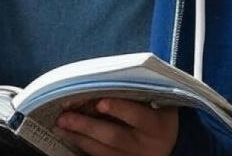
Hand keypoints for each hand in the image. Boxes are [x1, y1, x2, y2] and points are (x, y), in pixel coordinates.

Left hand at [55, 98, 178, 155]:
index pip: (137, 115)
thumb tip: (101, 82)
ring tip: (61, 126)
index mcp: (157, 124)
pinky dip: (84, 148)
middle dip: (86, 126)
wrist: (170, 144)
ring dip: (79, 137)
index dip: (118, 108)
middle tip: (64, 116)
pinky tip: (70, 138)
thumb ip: (136, 93)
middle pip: (114, 136)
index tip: (100, 101)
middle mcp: (146, 145)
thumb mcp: (157, 102)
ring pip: (103, 151)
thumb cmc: (158, 114)